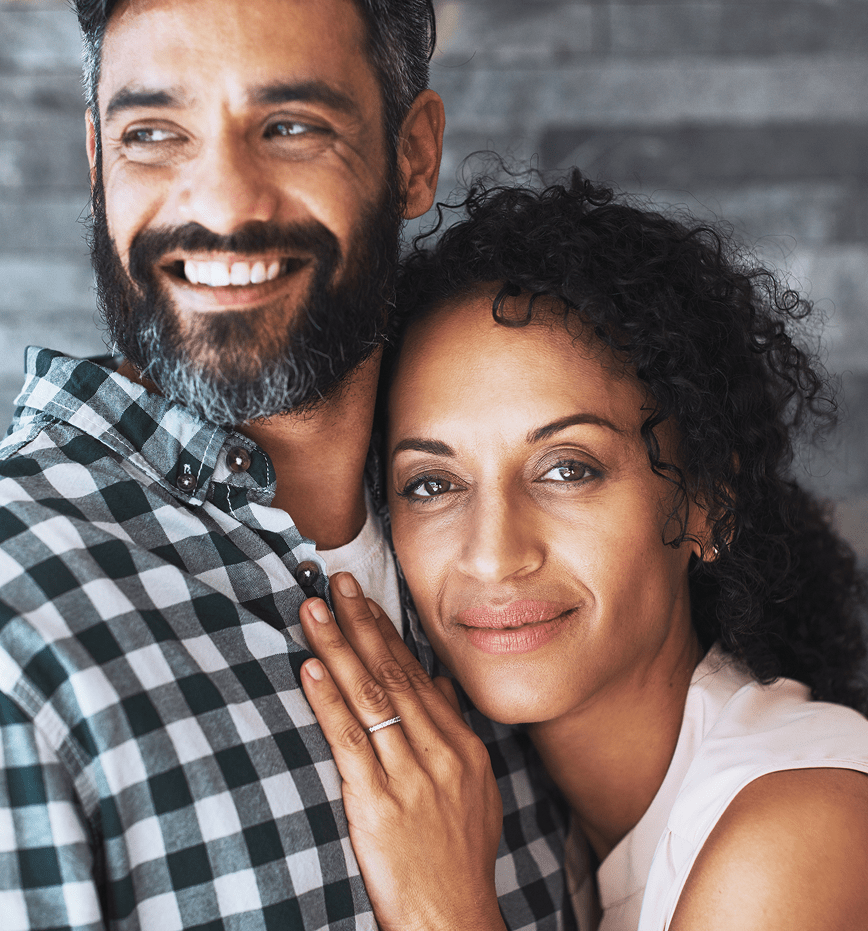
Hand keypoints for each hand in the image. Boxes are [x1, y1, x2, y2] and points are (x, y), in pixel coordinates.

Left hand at [299, 572, 505, 930]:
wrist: (452, 918)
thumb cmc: (460, 856)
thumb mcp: (476, 790)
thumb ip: (454, 732)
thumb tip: (439, 685)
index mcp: (461, 746)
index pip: (417, 675)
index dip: (386, 633)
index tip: (363, 600)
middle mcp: (439, 752)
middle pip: (393, 673)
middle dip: (361, 623)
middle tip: (335, 583)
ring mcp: (409, 776)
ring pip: (369, 696)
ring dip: (337, 648)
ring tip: (313, 611)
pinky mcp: (377, 803)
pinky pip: (349, 740)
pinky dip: (327, 700)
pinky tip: (309, 669)